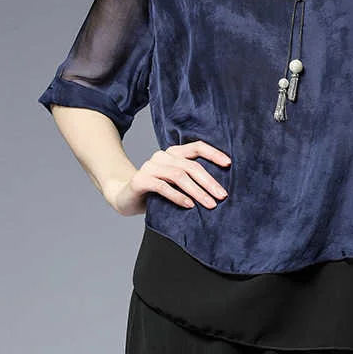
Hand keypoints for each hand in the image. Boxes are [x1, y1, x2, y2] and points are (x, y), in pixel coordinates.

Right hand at [108, 141, 231, 216]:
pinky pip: (163, 186)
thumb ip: (191, 180)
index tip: (228, 164)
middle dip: (209, 182)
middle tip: (222, 196)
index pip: (197, 147)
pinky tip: (189, 206)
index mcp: (173, 153)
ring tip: (209, 204)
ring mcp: (150, 166)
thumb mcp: (175, 183)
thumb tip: (219, 189)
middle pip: (191, 165)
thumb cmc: (155, 192)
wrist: (124, 198)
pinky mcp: (141, 179)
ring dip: (197, 191)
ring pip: (179, 176)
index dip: (213, 154)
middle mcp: (162, 156)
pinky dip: (178, 196)